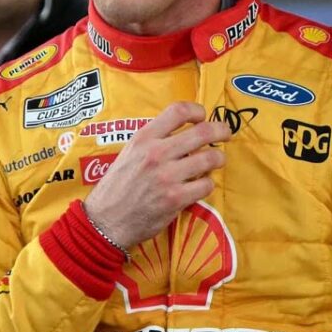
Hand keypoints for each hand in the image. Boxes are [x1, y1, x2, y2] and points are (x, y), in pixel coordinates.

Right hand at [83, 102, 228, 249]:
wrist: (105, 222)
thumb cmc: (117, 186)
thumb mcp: (129, 153)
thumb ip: (154, 140)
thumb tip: (183, 131)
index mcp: (144, 138)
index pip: (178, 111)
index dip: (197, 110)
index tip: (202, 116)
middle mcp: (156, 153)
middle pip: (203, 132)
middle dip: (221, 130)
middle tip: (225, 134)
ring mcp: (167, 177)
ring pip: (210, 158)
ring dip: (218, 159)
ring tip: (216, 161)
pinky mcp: (176, 199)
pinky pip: (206, 185)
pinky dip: (207, 184)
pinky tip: (201, 185)